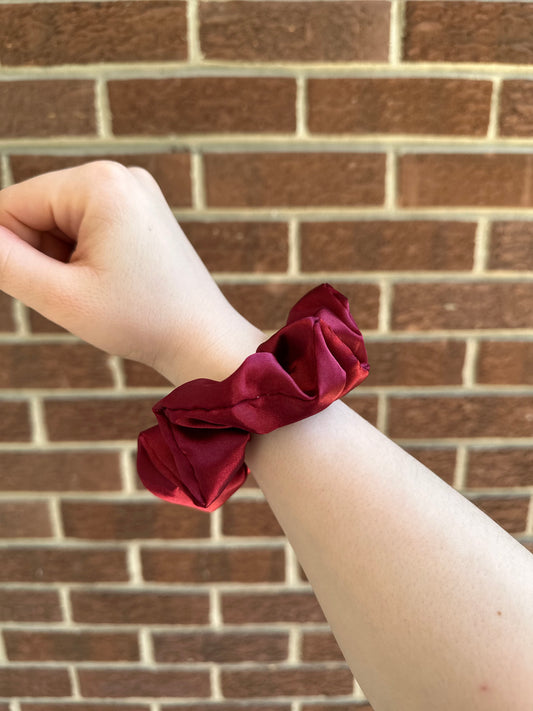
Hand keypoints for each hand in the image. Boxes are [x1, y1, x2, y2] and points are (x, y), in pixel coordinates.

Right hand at [0, 161, 262, 383]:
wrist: (203, 339)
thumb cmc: (140, 320)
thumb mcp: (59, 296)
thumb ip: (2, 262)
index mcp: (99, 182)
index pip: (13, 205)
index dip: (9, 252)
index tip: (41, 289)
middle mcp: (120, 174)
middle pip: (38, 210)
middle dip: (43, 256)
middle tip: (80, 294)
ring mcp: (135, 190)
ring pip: (60, 222)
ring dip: (62, 259)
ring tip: (100, 290)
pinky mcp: (142, 210)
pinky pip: (88, 227)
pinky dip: (84, 257)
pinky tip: (111, 282)